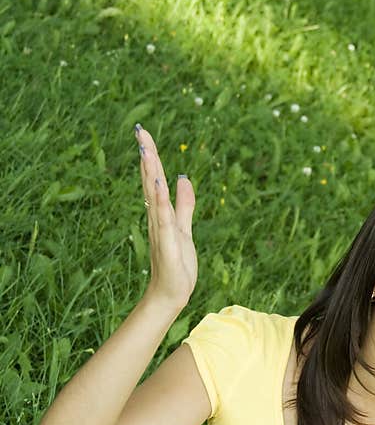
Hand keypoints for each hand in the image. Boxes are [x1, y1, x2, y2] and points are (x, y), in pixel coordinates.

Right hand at [135, 124, 197, 310]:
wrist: (172, 294)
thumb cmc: (177, 264)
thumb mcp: (185, 229)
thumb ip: (184, 205)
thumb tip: (184, 178)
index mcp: (160, 213)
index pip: (154, 179)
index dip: (150, 156)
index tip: (143, 133)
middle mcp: (156, 217)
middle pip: (150, 181)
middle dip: (147, 155)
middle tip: (140, 130)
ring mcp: (160, 229)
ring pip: (154, 195)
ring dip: (150, 172)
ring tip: (146, 149)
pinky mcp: (168, 242)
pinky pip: (164, 218)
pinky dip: (161, 200)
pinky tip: (158, 183)